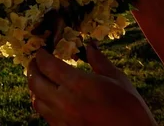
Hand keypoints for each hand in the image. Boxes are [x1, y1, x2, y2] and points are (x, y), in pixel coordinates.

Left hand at [27, 44, 156, 125]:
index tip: (41, 50)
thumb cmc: (131, 108)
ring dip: (34, 87)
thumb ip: (99, 61)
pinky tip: (50, 99)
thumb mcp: (118, 80)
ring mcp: (62, 119)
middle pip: (35, 82)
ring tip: (40, 79)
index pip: (48, 65)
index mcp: (78, 84)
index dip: (41, 56)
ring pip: (36, 101)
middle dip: (32, 69)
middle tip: (35, 62)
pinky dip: (42, 103)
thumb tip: (90, 46)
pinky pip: (45, 115)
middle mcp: (65, 101)